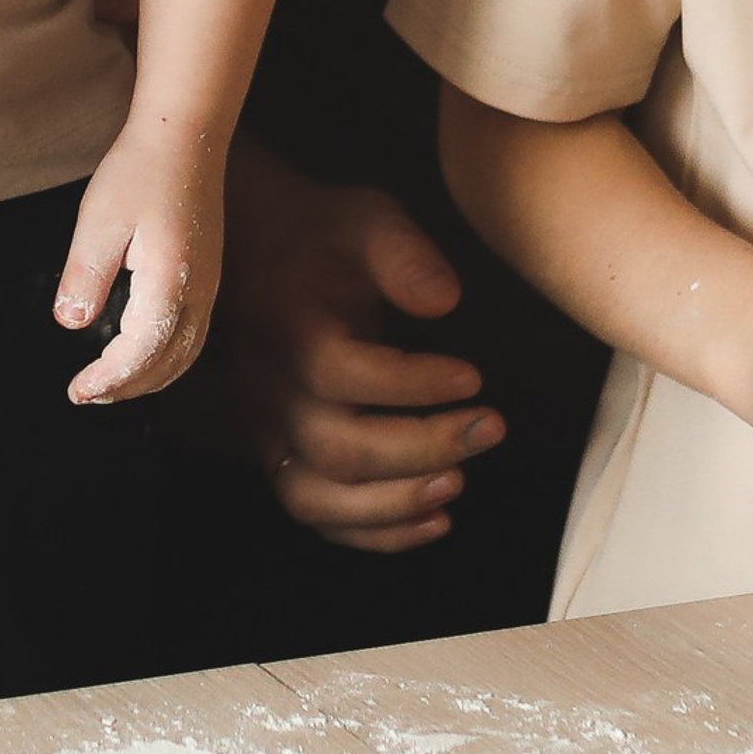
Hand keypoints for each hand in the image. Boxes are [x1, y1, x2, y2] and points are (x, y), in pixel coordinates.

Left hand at [53, 127, 220, 402]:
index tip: (77, 390)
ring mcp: (209, 286)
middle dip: (126, 387)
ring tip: (109, 386)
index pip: (140, 351)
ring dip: (148, 379)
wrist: (185, 137)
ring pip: (185, 355)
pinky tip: (141, 356)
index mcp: (170, 281)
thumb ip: (85, 276)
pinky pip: (192, 336)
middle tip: (86, 395)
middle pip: (167, 363)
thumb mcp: (98, 221)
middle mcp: (198, 291)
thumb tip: (71, 323)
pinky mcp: (208, 278)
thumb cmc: (140, 172)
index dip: (108, 378)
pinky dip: (166, 360)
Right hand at [215, 140, 501, 550]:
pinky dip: (374, 534)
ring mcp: (267, 430)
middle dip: (420, 448)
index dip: (408, 384)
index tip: (473, 375)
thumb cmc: (325, 240)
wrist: (261, 257)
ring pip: (315, 496)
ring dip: (393, 505)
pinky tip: (435, 519)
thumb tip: (445, 301)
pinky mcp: (281, 456)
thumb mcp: (366, 219)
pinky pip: (316, 516)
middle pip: (333, 447)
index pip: (337, 372)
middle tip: (491, 428)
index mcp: (285, 326)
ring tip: (458, 483)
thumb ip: (403, 253)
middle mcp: (268, 388)